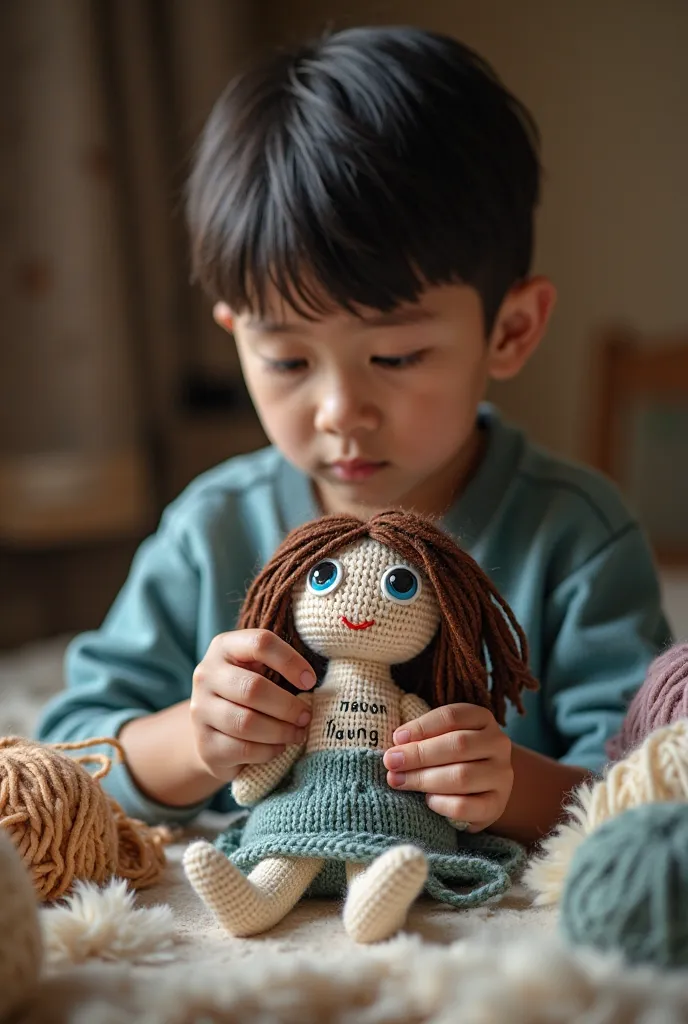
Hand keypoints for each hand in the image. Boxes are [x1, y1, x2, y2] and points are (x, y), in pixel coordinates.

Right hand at [190, 629, 315, 781]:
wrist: (211, 733)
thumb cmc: (248, 695)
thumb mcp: (258, 670)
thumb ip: (278, 666)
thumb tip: (313, 681)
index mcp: (224, 647)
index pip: (260, 643)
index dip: (290, 661)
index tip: (310, 681)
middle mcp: (206, 675)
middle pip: (252, 688)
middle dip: (287, 705)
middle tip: (306, 716)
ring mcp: (200, 711)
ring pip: (246, 722)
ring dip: (281, 731)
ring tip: (298, 733)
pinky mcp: (205, 744)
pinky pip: (243, 749)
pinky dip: (269, 750)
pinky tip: (279, 747)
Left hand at [382, 704, 512, 831]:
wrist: (481, 788)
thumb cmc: (451, 757)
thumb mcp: (440, 738)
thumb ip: (422, 737)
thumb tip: (396, 747)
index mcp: (483, 719)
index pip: (452, 717)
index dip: (422, 726)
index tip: (397, 738)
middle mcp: (498, 745)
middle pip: (458, 745)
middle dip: (419, 754)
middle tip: (391, 762)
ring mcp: (501, 776)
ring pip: (461, 776)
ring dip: (424, 779)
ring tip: (399, 781)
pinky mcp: (496, 806)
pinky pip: (466, 806)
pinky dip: (441, 803)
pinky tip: (427, 800)